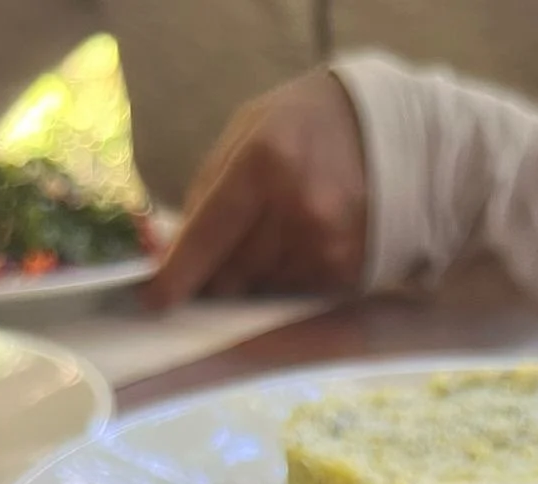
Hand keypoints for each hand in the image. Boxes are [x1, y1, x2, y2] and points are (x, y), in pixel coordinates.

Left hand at [145, 69, 366, 306]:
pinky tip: (302, 242)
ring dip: (255, 272)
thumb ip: (208, 191)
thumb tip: (174, 255)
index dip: (177, 275)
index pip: (207, 236)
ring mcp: (326, 244)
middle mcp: (297, 208)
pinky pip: (294, 292)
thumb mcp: (247, 133)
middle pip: (231, 275)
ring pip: (262, 288)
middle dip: (215, 274)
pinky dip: (287, 275)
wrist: (382, 132)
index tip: (154, 300)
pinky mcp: (347, 270)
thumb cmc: (302, 128)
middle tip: (221, 255)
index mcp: (263, 162)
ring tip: (278, 230)